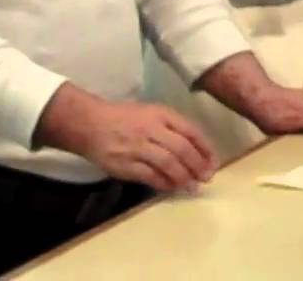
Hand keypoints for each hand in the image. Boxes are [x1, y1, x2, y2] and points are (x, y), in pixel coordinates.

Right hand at [83, 101, 216, 193]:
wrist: (89, 124)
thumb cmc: (126, 119)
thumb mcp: (153, 114)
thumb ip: (174, 129)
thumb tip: (198, 151)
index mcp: (161, 115)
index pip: (191, 131)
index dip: (205, 149)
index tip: (213, 162)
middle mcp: (151, 129)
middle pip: (182, 148)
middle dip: (197, 165)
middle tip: (206, 177)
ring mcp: (137, 147)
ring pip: (168, 163)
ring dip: (183, 177)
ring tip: (192, 186)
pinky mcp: (124, 164)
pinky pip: (149, 176)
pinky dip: (164, 183)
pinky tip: (171, 187)